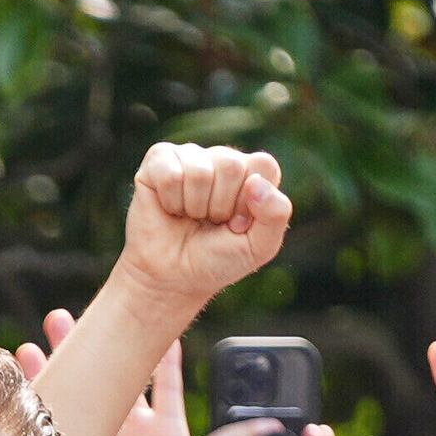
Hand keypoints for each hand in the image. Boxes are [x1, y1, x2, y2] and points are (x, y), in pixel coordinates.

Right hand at [111, 142, 293, 318]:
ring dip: (193, 206)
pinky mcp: (159, 160)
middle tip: (209, 223)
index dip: (248, 202)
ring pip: (199, 172)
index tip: (237, 224)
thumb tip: (255, 182)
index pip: (262, 166)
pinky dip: (170, 202)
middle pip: (231, 166)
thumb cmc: (216, 260)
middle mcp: (223, 158)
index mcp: (253, 172)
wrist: (171, 279)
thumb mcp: (259, 246)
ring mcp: (190, 156)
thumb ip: (276, 215)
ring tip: (189, 217)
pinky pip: (170, 174)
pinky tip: (170, 209)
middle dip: (219, 206)